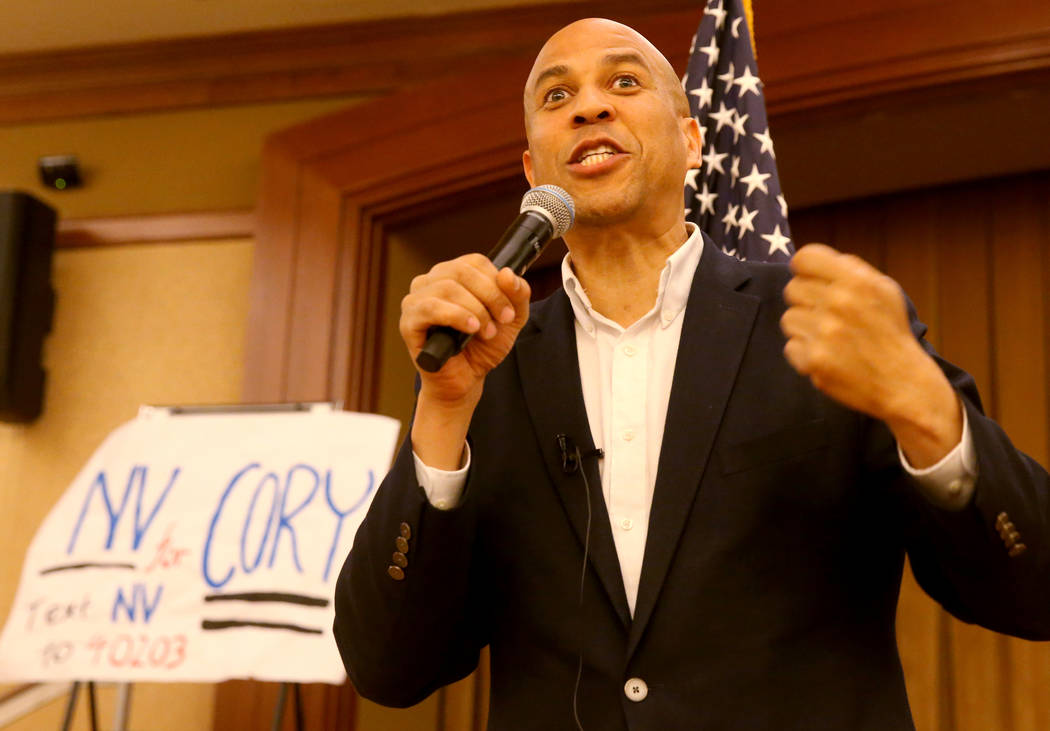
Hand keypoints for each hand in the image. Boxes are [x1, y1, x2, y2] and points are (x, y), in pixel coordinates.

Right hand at [400, 254, 530, 468]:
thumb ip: (518, 295)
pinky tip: (470, 329)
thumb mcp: (511, 319)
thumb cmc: (483, 347)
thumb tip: (507, 273)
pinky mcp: (408, 322)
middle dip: (490, 296)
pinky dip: (455, 316)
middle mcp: (431, 282)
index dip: (497, 282)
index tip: (509, 310)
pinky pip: (429, 308)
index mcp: (454, 274)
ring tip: (485, 331)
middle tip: (502, 320)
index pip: (475, 262)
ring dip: (475, 309)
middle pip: (461, 271)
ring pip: (447, 287)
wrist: (467, 381)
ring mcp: (416, 300)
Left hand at [780, 244, 960, 466]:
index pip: (804, 258)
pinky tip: (828, 356)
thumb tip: (815, 262)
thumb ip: (851, 271)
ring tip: (829, 338)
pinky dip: (805, 353)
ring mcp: (824, 332)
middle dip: (805, 301)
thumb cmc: (890, 334)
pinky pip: (790, 347)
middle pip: (792, 289)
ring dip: (804, 328)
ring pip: (788, 318)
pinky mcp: (813, 359)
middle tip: (825, 315)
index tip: (811, 282)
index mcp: (857, 280)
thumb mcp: (884, 291)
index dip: (804, 270)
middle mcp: (839, 302)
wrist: (904, 384)